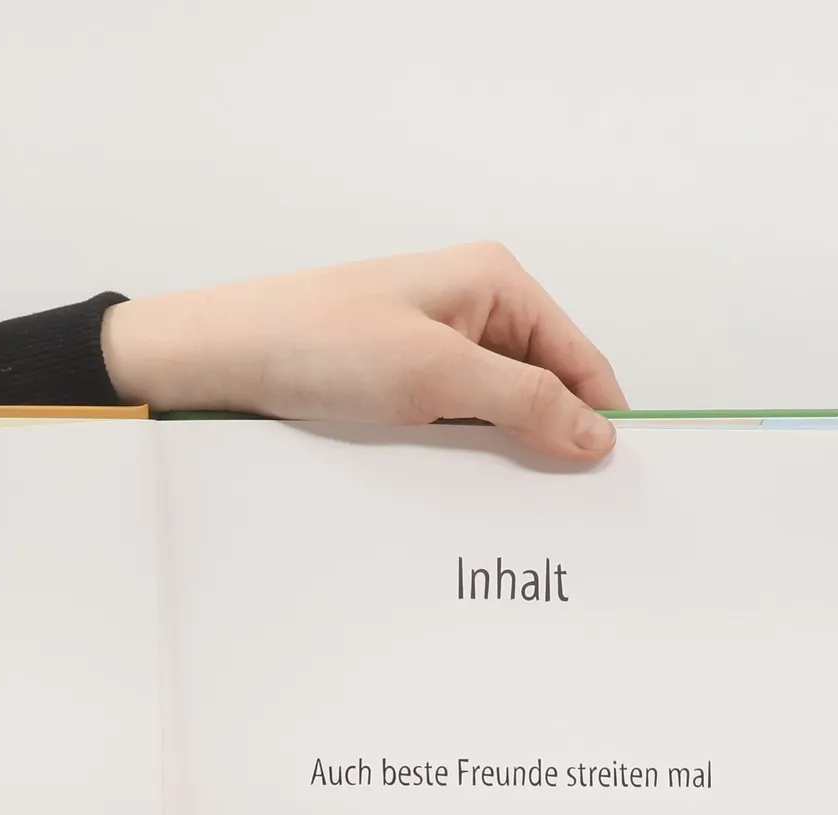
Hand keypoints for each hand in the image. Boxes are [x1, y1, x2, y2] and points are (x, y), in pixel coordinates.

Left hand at [101, 242, 627, 459]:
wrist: (223, 357)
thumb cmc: (318, 341)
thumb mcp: (437, 375)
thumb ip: (525, 401)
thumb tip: (595, 433)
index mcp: (495, 283)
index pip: (579, 357)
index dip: (600, 417)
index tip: (614, 480)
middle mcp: (472, 307)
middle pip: (544, 387)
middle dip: (550, 441)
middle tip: (559, 508)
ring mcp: (434, 345)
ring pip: (496, 412)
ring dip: (500, 453)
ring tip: (503, 501)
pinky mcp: (401, 379)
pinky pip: (453, 423)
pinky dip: (460, 454)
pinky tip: (454, 486)